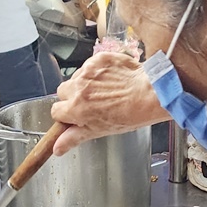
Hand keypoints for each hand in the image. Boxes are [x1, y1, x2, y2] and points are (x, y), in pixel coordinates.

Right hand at [49, 52, 167, 154]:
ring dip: (85, 84)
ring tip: (105, 91)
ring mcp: (88, 70)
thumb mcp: (98, 131)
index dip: (67, 114)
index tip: (77, 116)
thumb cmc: (129, 114)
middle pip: (63, 92)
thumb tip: (56, 148)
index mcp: (75, 107)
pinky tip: (111, 80)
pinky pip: (89, 65)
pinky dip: (97, 72)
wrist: (150, 93)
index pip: (56, 111)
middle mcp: (78, 87)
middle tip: (92, 103)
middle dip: (73, 97)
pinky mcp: (99, 58)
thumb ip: (73, 138)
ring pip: (76, 78)